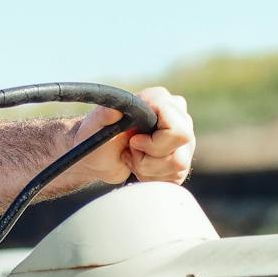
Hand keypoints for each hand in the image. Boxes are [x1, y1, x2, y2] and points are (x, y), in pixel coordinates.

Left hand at [70, 86, 194, 185]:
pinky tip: (140, 166)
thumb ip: (104, 114)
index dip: (154, 143)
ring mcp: (182, 138)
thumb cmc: (95, 136)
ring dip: (149, 168)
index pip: (177, 129)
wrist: (96, 157)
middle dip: (150, 158)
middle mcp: (178, 115)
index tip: (133, 141)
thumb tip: (115, 111)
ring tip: (132, 158)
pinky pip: (177, 176)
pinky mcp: (180, 157)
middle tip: (131, 150)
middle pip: (181, 147)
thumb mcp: (96, 124)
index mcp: (160, 100)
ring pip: (179, 164)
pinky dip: (153, 177)